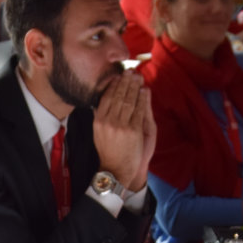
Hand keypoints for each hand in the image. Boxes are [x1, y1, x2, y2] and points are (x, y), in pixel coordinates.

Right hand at [92, 71, 151, 190]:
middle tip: (131, 72)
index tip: (119, 76)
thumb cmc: (108, 152)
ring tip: (138, 78)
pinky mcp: (133, 131)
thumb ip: (102, 116)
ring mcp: (121, 126)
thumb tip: (105, 100)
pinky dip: (142, 99)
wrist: (115, 170)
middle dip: (126, 82)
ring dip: (135, 87)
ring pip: (129, 101)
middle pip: (118, 97)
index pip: (106, 98)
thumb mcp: (99, 133)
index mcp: (98, 121)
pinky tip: (144, 91)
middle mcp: (108, 122)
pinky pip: (139, 111)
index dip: (114, 85)